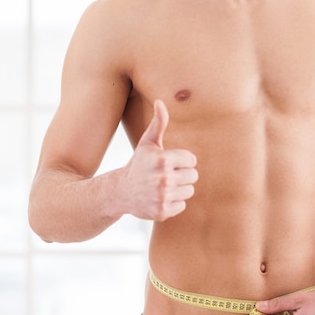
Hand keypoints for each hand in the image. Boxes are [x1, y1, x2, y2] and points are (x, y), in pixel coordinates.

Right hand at [120, 99, 197, 220]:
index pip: (192, 160)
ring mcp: (162, 197)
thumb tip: (161, 102)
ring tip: (164, 185)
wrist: (121, 191)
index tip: (170, 162)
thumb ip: (158, 122)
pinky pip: (182, 205)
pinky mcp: (162, 212)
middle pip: (193, 176)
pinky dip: (174, 202)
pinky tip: (161, 197)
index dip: (183, 160)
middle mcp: (163, 179)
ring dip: (179, 188)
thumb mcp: (147, 142)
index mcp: (162, 160)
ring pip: (189, 191)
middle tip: (167, 174)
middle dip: (182, 174)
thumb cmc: (139, 163)